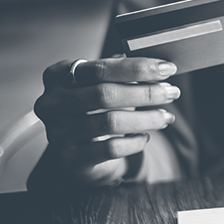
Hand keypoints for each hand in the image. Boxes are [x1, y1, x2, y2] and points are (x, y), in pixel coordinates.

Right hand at [33, 57, 179, 184]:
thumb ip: (124, 72)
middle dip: (146, 93)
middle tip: (172, 92)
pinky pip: (111, 148)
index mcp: (58, 76)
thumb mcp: (103, 85)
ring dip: (146, 118)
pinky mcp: (72, 158)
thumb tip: (159, 66)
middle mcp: (52, 103)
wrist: (78, 149)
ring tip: (166, 116)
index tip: (167, 69)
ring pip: (110, 122)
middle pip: (104, 94)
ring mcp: (58, 132)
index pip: (100, 68)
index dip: (137, 68)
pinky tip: (146, 137)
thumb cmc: (95, 108)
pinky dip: (135, 142)